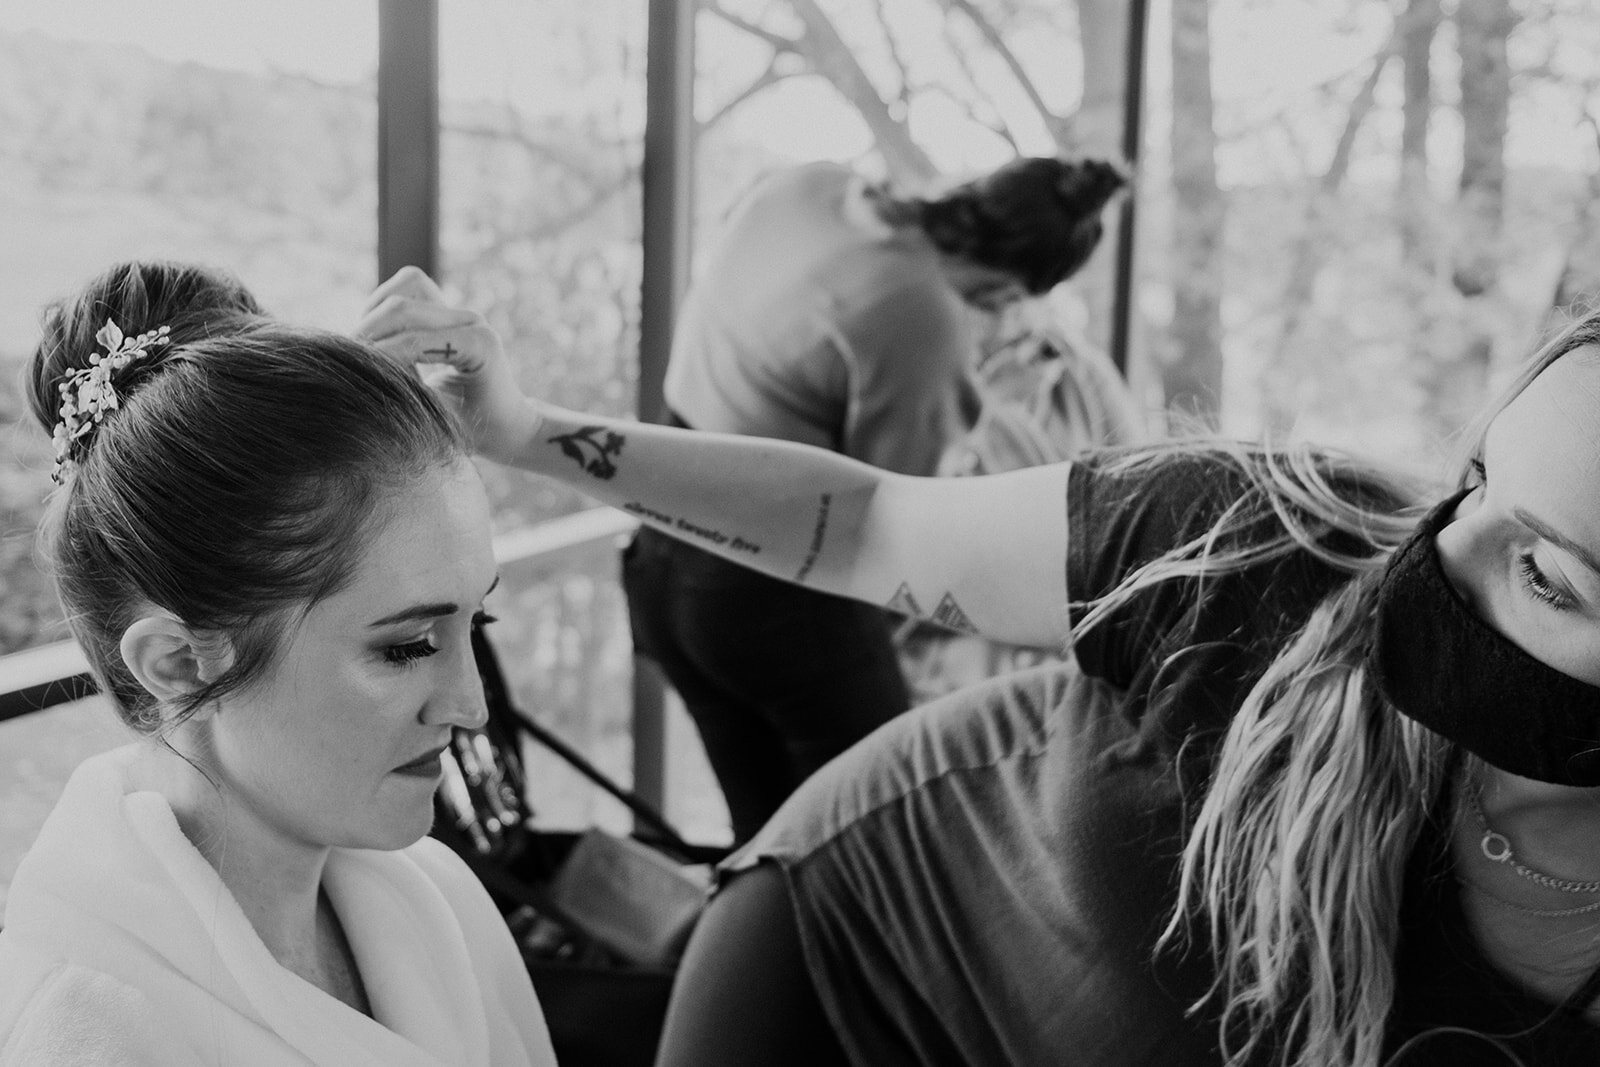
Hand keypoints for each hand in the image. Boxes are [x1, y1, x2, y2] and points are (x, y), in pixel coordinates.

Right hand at [356, 267, 540, 464]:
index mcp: (478, 346)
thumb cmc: (476, 432)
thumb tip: (361, 376)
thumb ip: (404, 394)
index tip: (350, 377)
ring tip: (364, 351)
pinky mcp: (448, 310)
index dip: (376, 357)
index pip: (412, 341)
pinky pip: (407, 290)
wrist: (505, 423)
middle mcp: (472, 320)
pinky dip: (385, 309)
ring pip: (404, 289)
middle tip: (346, 361)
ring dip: (375, 316)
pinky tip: (379, 341)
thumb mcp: (439, 422)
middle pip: (402, 307)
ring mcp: (461, 311)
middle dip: (368, 333)